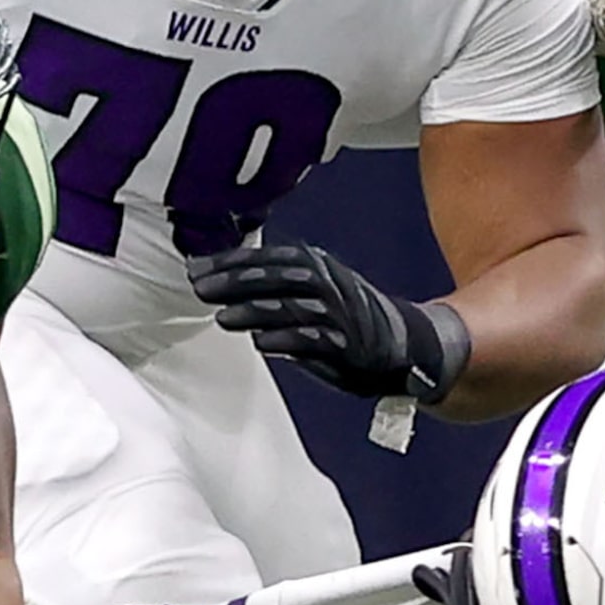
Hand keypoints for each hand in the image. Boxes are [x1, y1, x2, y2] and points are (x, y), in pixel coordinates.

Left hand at [195, 243, 470, 403]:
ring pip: (292, 307)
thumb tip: (219, 282)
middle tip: (199, 286)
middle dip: (235, 280)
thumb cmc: (350, 319)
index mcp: (318, 267)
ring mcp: (339, 315)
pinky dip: (287, 339)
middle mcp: (328, 285)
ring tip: (221, 317)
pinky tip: (260, 342)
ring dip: (255, 310)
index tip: (196, 267)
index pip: (269, 258)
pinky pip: (315, 340)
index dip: (231, 261)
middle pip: (277, 277)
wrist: (408, 344)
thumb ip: (274, 287)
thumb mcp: (314, 291)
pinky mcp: (349, 346)